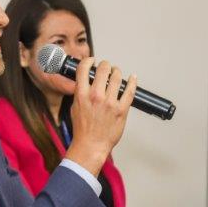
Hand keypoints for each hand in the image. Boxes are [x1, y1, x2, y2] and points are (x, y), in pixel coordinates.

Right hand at [64, 58, 136, 176]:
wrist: (91, 145)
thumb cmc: (82, 130)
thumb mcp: (75, 107)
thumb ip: (80, 93)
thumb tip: (86, 82)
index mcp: (82, 94)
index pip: (84, 68)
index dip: (89, 61)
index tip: (92, 61)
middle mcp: (96, 96)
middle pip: (104, 69)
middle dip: (106, 65)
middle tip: (107, 68)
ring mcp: (109, 103)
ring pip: (117, 77)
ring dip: (117, 72)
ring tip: (117, 74)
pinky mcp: (121, 110)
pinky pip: (130, 91)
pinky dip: (132, 82)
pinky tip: (133, 78)